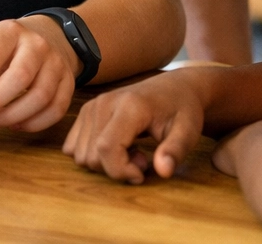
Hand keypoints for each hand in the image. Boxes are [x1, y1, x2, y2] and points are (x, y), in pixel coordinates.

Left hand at [0, 17, 78, 130]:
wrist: (51, 37)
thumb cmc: (11, 50)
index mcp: (10, 32)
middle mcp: (36, 45)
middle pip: (20, 76)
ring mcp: (55, 63)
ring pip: (40, 95)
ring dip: (14, 115)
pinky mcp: (68, 82)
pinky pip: (56, 108)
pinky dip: (35, 123)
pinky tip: (16, 125)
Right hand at [63, 72, 204, 183]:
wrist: (174, 87)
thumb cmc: (182, 109)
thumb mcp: (188, 131)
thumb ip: (176, 151)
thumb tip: (163, 171)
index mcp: (129, 106)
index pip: (107, 148)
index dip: (121, 171)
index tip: (143, 173)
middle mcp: (104, 102)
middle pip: (91, 154)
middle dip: (115, 168)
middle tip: (142, 159)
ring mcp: (92, 105)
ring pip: (80, 152)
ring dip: (104, 162)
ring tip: (131, 151)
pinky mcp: (87, 110)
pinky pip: (73, 144)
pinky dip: (92, 154)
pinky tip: (115, 146)